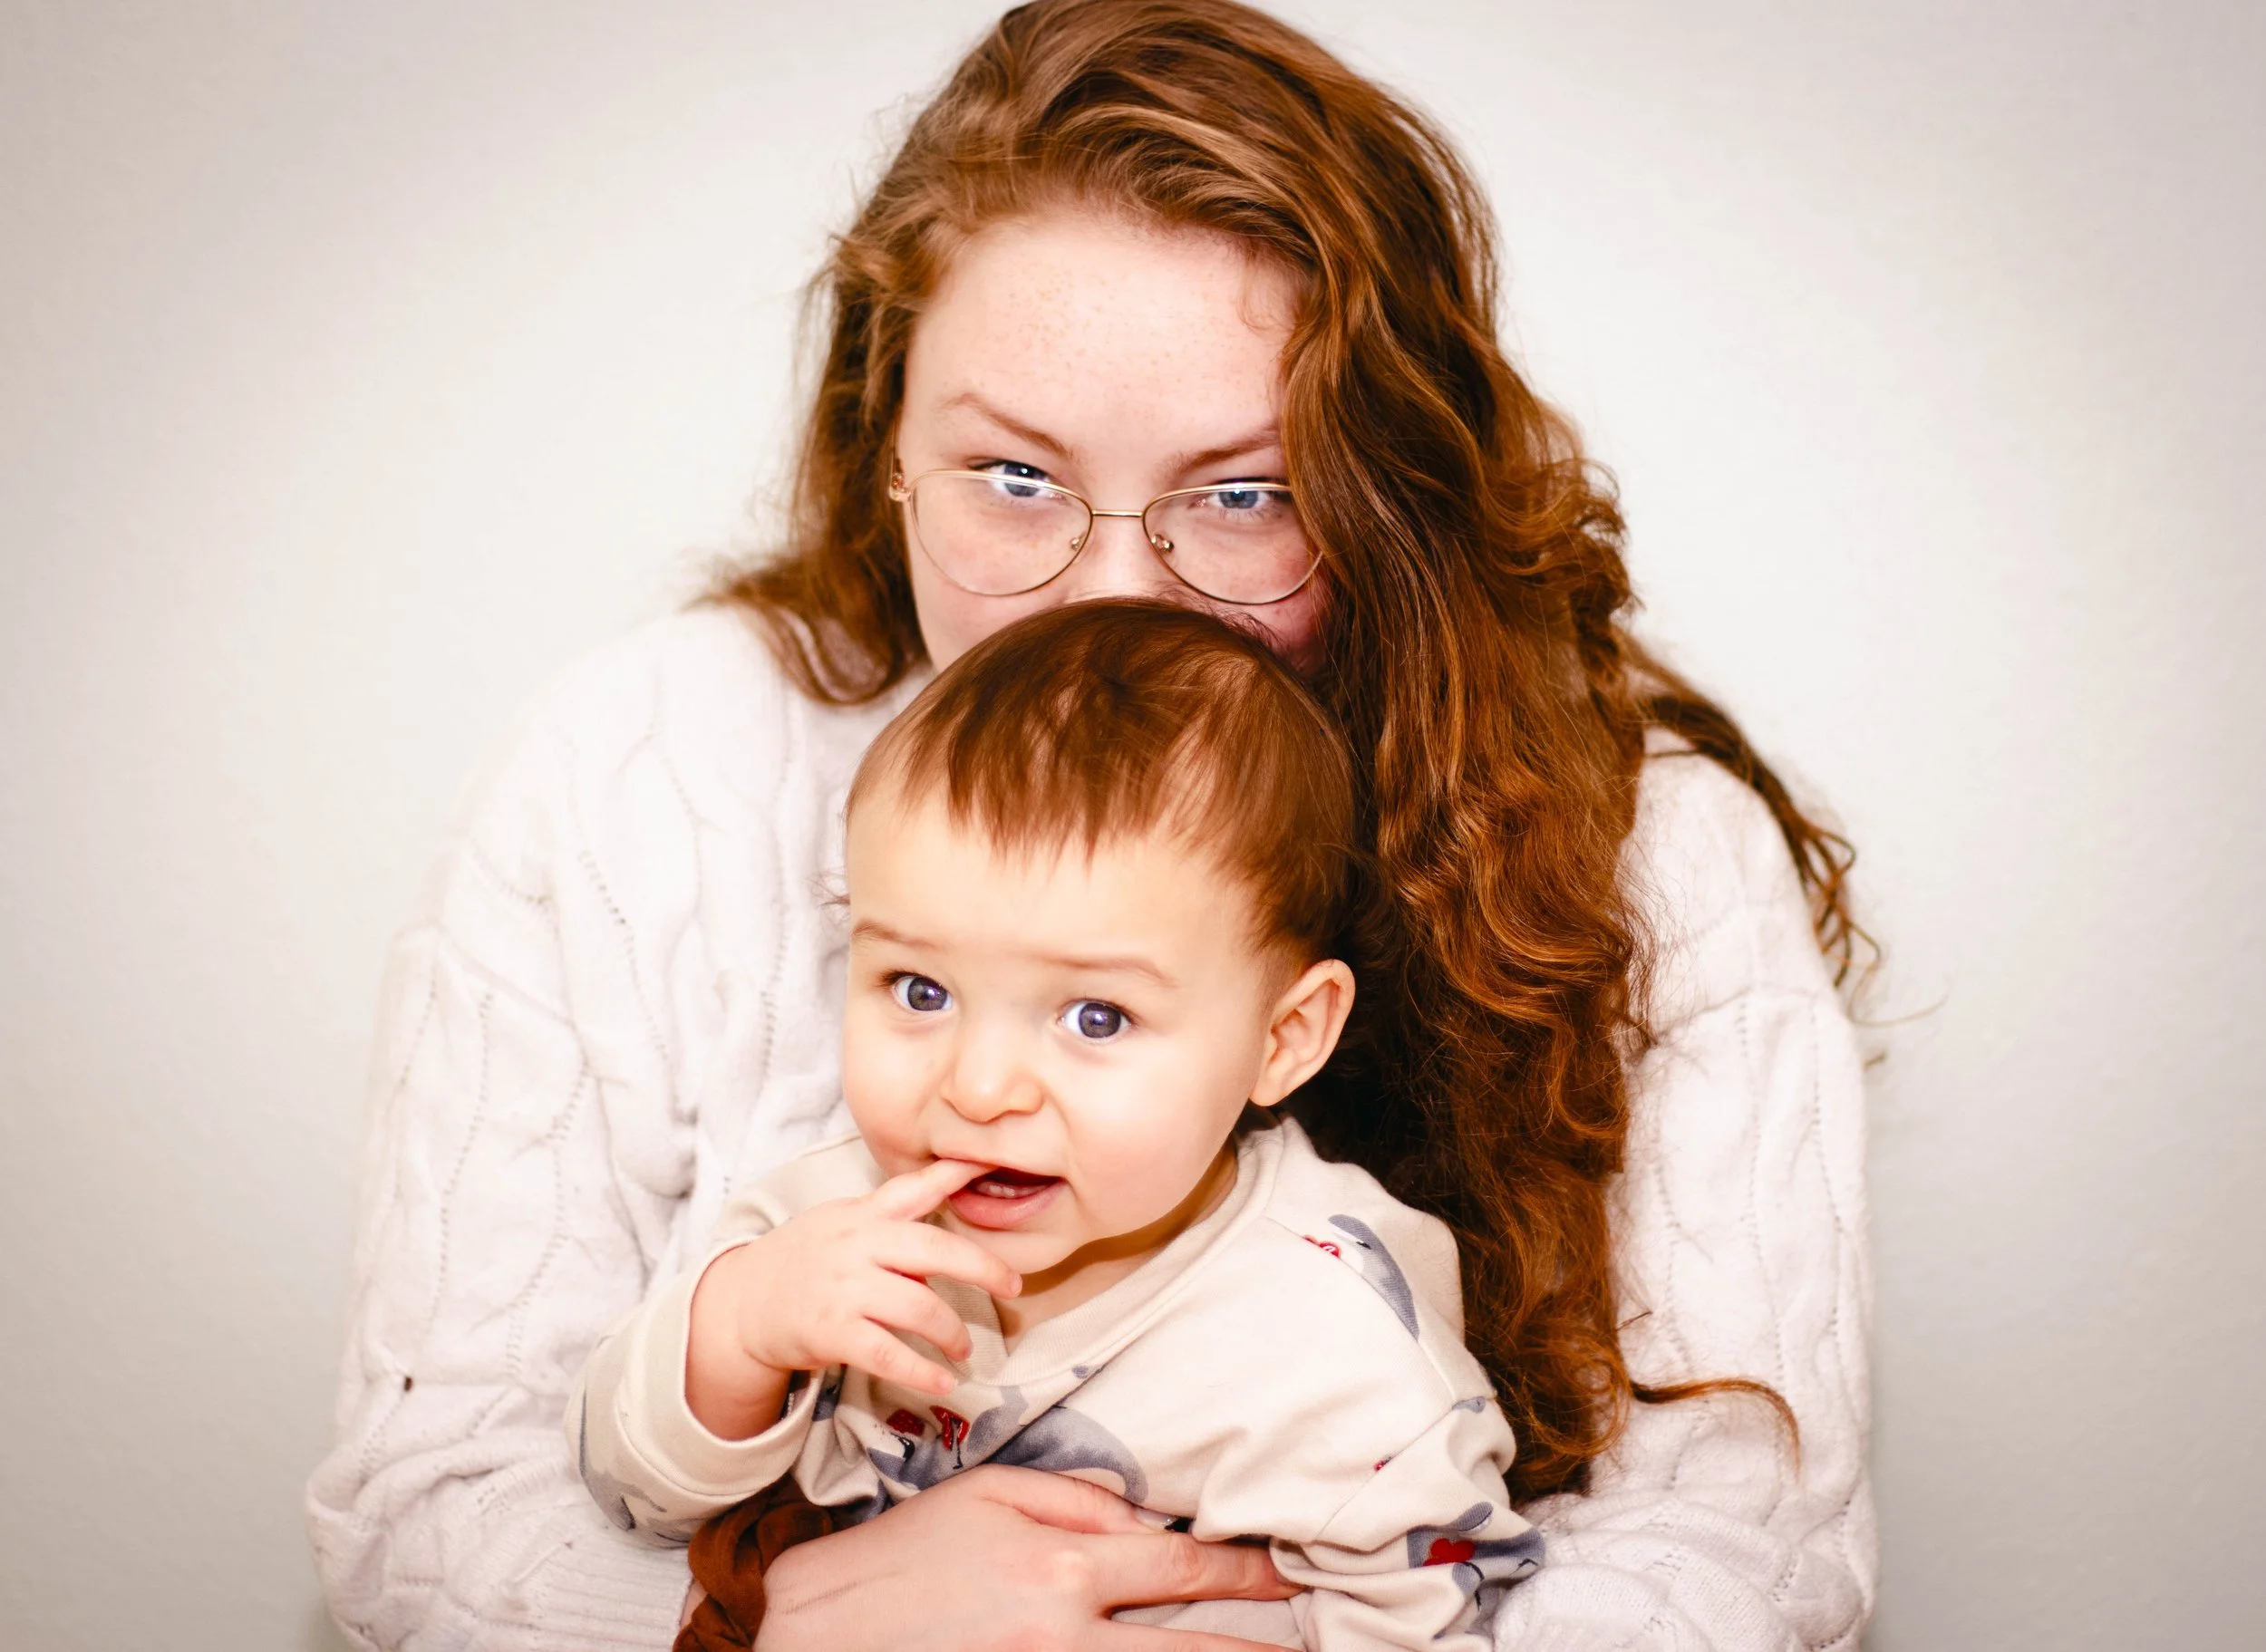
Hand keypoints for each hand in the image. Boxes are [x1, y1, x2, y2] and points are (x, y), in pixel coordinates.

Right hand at [688, 1157, 1020, 1437]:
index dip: (950, 1174)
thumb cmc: (804, 1261)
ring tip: (965, 1347)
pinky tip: (945, 1381)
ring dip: (952, 1332)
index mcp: (862, 1216)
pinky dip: (924, 1371)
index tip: (983, 1163)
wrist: (742, 1303)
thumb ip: (890, 1222)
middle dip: (982, 1267)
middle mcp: (856, 1246)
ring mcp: (843, 1289)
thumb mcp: (842, 1224)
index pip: (911, 1189)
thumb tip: (944, 1238)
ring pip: (918, 1308)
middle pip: (932, 1250)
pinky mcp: (831, 1332)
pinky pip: (890, 1354)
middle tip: (1012, 1286)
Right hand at [755, 1464, 1298, 1651]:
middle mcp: (1067, 1631)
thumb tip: (1144, 1519)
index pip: (1177, 1568)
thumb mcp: (987, 1496)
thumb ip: (1074, 1499)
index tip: (1286, 1574)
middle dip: (1255, 1643)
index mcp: (1062, 1566)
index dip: (1241, 1573)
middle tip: (1310, 1639)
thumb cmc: (902, 1555)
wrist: (821, 1630)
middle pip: (1188, 1647)